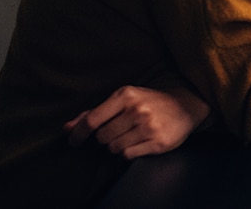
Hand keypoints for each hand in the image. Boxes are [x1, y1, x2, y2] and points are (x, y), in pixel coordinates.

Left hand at [64, 85, 210, 158]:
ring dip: (117, 145)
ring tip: (130, 135)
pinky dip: (129, 152)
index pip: (93, 119)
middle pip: (102, 137)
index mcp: (125, 95)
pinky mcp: (158, 142)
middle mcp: (136, 109)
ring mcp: (148, 126)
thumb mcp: (123, 99)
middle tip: (119, 130)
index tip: (72, 142)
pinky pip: (128, 155)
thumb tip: (67, 127)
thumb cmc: (148, 102)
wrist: (184, 105)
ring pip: (114, 148)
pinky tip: (138, 142)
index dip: (78, 133)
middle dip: (106, 137)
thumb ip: (94, 113)